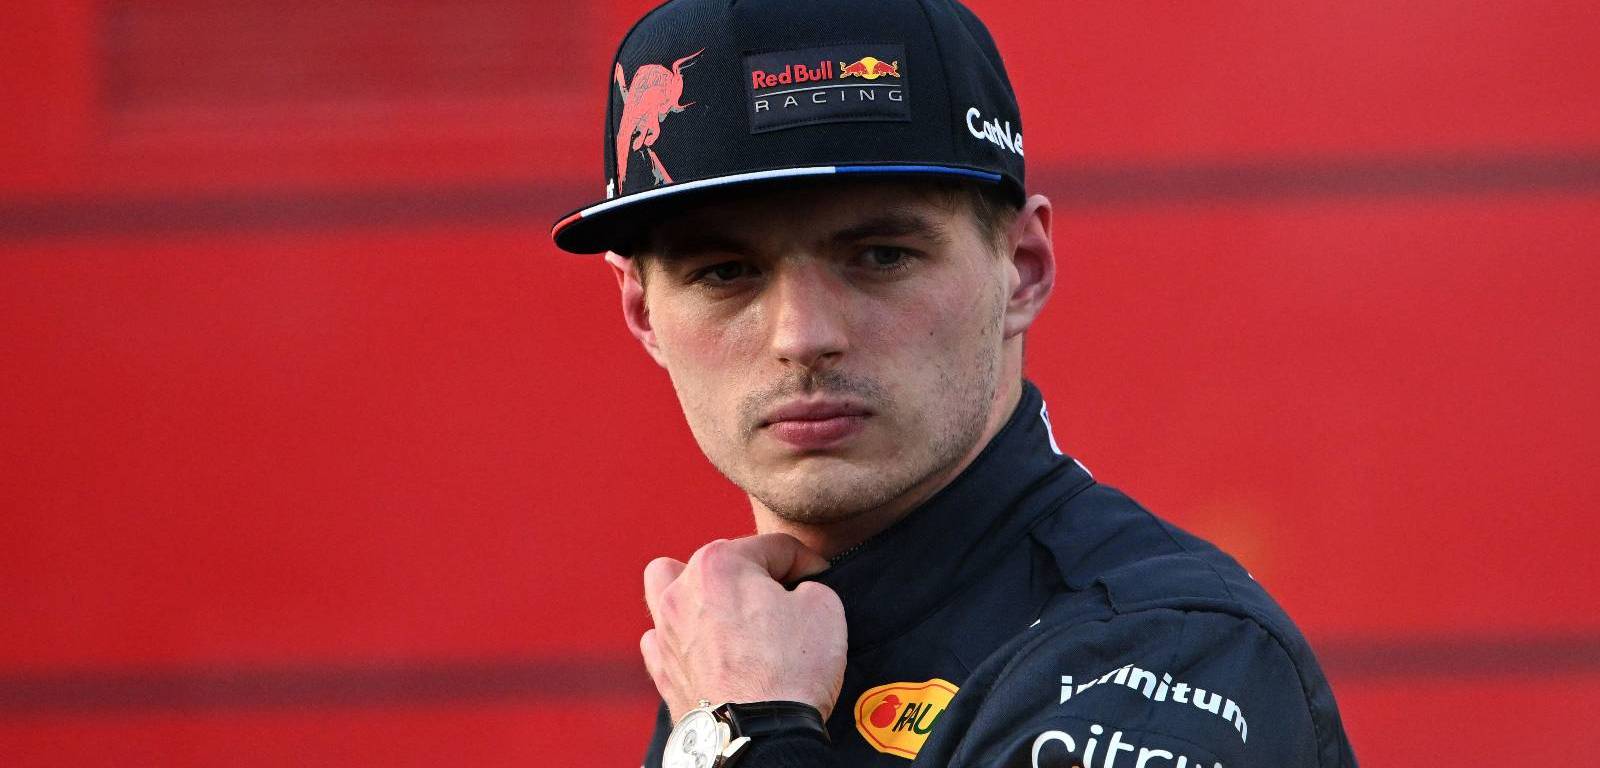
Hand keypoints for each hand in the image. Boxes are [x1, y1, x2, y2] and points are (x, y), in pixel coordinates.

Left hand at [641, 533, 847, 722]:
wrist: (758, 736)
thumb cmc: (791, 669)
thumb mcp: (825, 606)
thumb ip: (808, 584)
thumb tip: (796, 593)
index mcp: (720, 563)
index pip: (774, 547)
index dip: (807, 562)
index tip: (820, 578)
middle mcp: (682, 589)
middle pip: (724, 561)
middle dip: (756, 574)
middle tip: (785, 599)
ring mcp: (666, 630)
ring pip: (669, 587)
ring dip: (698, 591)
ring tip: (726, 608)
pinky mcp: (662, 668)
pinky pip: (663, 636)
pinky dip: (683, 636)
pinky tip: (706, 646)